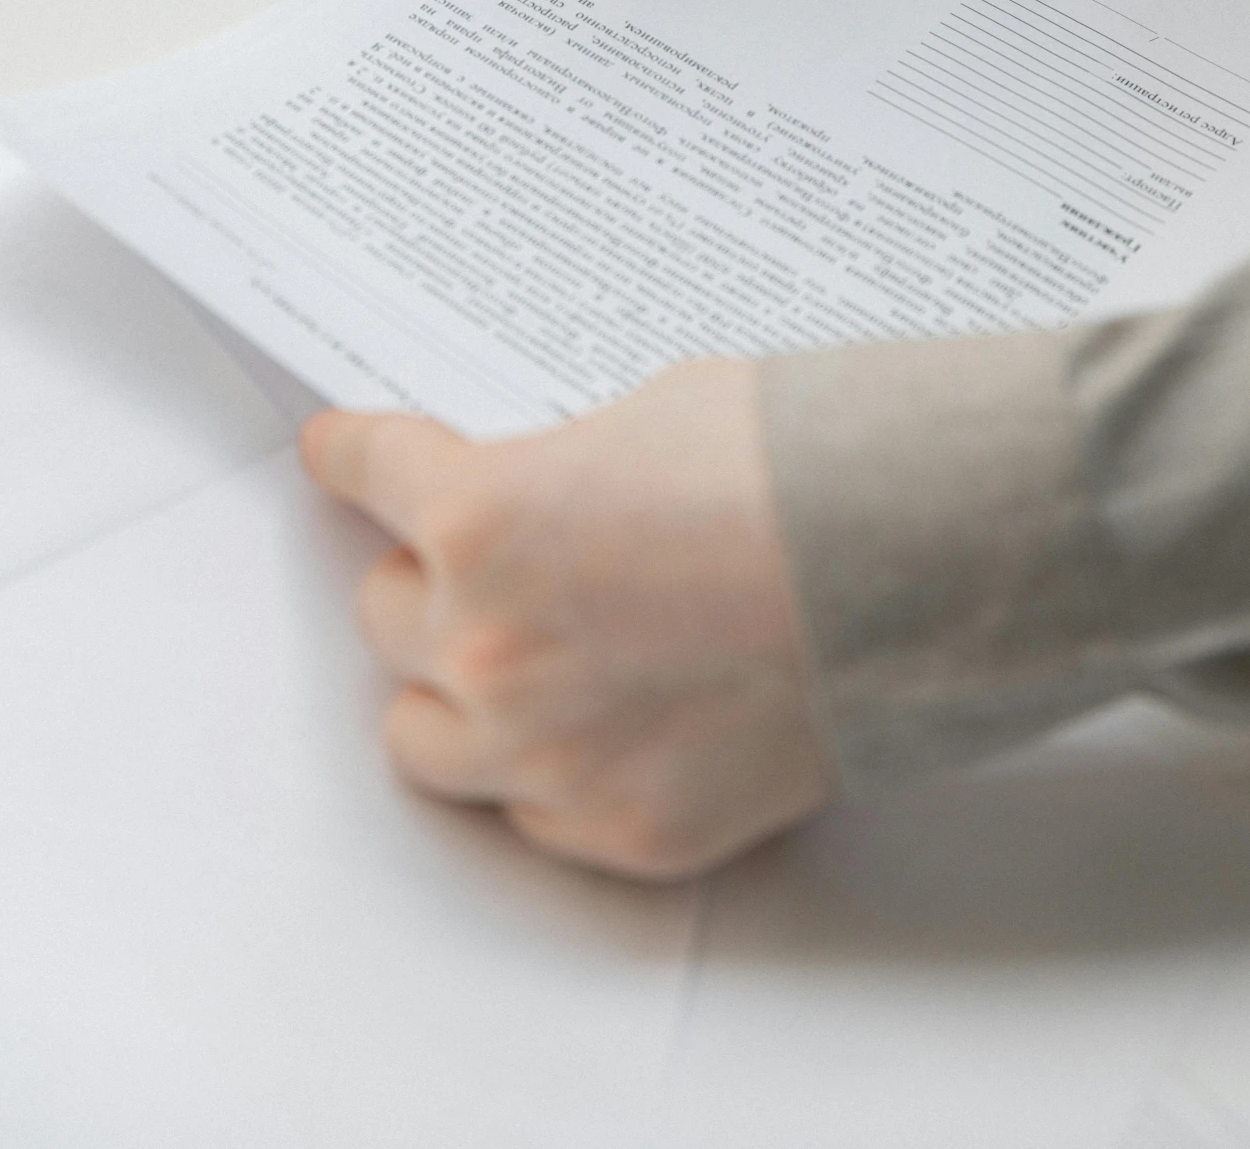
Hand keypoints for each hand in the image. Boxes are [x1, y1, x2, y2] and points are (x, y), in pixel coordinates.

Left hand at [299, 355, 832, 879]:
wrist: (916, 569)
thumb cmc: (798, 469)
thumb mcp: (647, 418)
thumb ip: (559, 470)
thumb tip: (545, 499)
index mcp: (483, 519)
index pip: (375, 474)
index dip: (352, 455)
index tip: (334, 453)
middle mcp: (488, 647)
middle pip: (383, 618)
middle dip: (424, 579)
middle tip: (471, 563)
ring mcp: (548, 757)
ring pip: (423, 738)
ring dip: (452, 690)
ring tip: (515, 660)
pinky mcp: (622, 832)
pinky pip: (529, 814)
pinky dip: (545, 770)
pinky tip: (602, 724)